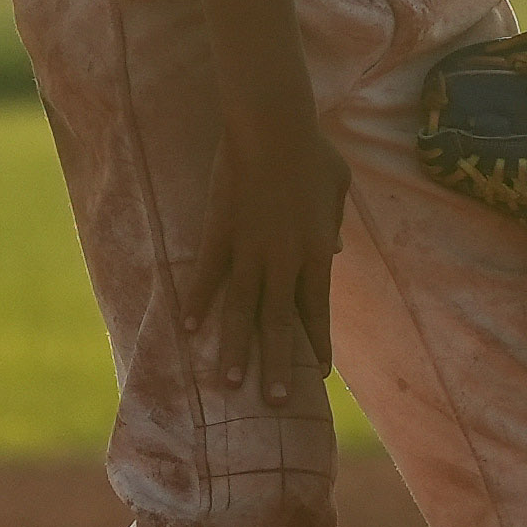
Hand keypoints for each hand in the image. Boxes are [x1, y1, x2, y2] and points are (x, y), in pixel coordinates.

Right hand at [182, 120, 346, 412]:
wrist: (274, 123)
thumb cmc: (312, 150)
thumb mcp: (337, 187)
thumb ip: (333, 225)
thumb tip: (332, 254)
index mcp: (314, 251)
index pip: (316, 310)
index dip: (317, 344)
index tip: (320, 375)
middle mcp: (283, 259)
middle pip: (279, 322)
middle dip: (278, 365)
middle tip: (274, 402)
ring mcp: (248, 247)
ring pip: (241, 309)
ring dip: (235, 348)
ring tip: (229, 384)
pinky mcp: (220, 231)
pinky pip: (207, 274)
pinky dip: (199, 302)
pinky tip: (189, 329)